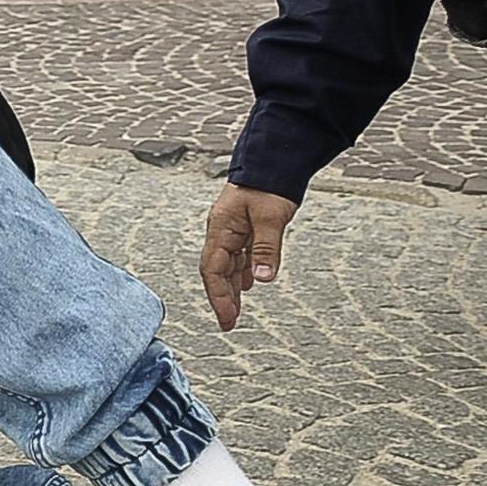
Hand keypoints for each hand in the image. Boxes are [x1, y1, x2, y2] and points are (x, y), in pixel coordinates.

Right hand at [200, 183, 298, 330]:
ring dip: (232, 288)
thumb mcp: (270, 218)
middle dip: (222, 298)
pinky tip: (250, 282)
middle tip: (229, 323)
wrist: (272, 162)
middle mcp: (222, 231)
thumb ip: (265, 249)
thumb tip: (263, 278)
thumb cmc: (268, 185)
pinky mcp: (244, 227)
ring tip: (237, 310)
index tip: (227, 319)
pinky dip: (242, 272)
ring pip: (228, 265)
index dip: (219, 297)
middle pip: (217, 271)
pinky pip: (238, 255)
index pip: (213, 271)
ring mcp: (232, 229)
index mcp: (221, 229)